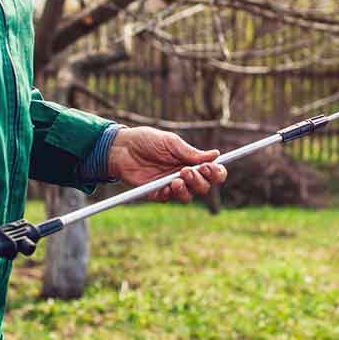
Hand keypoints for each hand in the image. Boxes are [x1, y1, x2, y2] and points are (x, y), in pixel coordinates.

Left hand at [107, 126, 227, 202]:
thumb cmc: (146, 140)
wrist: (121, 148)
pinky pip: (169, 199)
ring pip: (189, 196)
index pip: (211, 172)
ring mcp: (170, 185)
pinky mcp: (156, 193)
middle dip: (200, 181)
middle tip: (187, 170)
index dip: (216, 173)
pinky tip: (166, 186)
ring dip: (187, 189)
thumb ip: (190, 152)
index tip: (210, 168)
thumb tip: (215, 155)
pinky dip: (170, 193)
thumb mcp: (170, 142)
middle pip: (204, 187)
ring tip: (176, 179)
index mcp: (190, 161)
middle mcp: (184, 175)